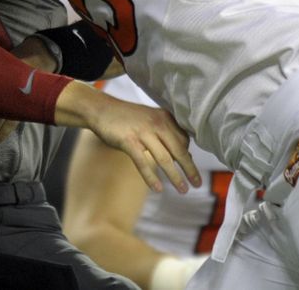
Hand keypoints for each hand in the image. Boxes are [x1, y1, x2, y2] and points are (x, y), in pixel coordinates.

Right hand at [83, 92, 199, 193]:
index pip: (184, 140)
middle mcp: (157, 123)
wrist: (100, 109)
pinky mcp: (128, 140)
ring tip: (183, 190)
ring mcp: (142, 131)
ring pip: (164, 158)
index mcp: (164, 117)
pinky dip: (151, 177)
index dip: (188, 156)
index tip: (190, 170)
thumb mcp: (150, 119)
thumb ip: (166, 133)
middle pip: (178, 150)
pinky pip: (143, 162)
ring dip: (175, 176)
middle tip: (198, 184)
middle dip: (190, 169)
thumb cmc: (126, 118)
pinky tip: (158, 188)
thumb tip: (184, 154)